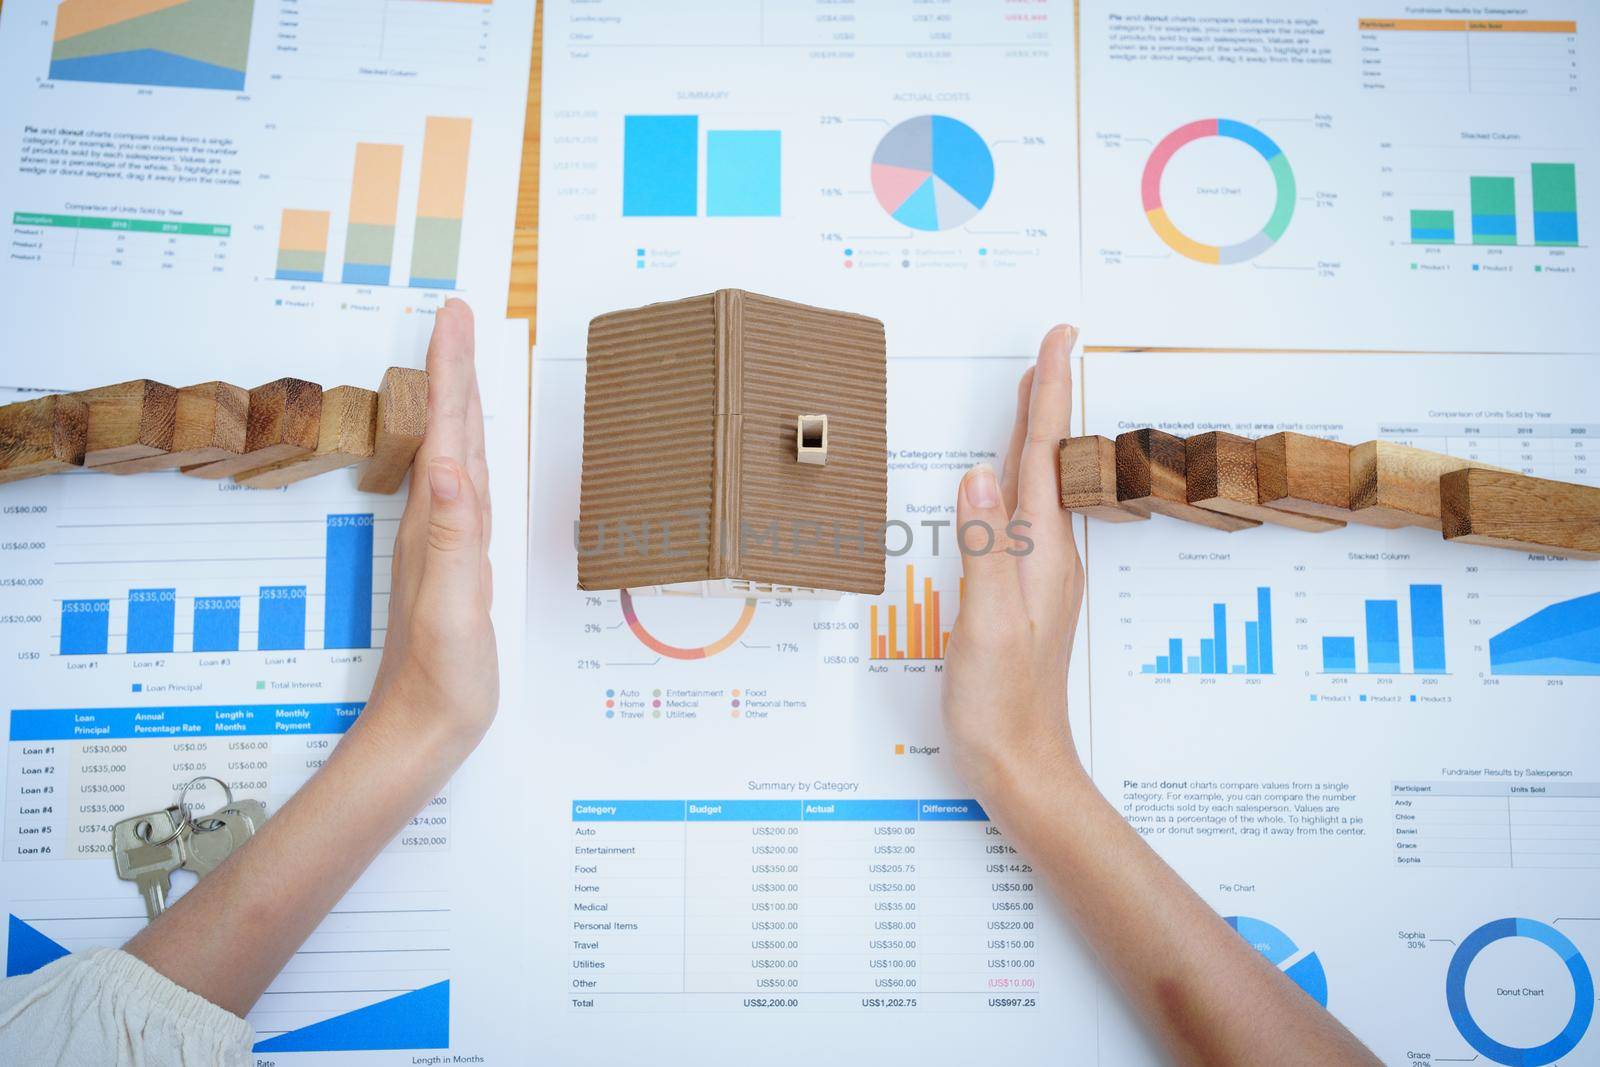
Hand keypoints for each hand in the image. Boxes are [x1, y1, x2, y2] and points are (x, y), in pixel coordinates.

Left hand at [365, 298, 496, 757]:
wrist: (423, 727)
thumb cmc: (441, 673)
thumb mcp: (454, 603)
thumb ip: (455, 535)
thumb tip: (453, 467)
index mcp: (437, 521)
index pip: (445, 430)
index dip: (450, 369)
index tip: (453, 316)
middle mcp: (437, 522)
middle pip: (448, 429)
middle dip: (453, 369)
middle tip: (458, 317)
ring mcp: (447, 542)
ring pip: (457, 455)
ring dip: (461, 405)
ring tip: (465, 365)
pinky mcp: (461, 565)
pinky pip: (469, 492)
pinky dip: (474, 457)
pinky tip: (476, 458)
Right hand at [942, 324, 1083, 797]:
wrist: (1021, 767)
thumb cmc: (1003, 704)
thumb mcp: (987, 624)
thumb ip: (984, 549)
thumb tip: (978, 475)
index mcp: (1040, 553)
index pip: (1043, 455)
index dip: (1046, 392)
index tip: (1057, 338)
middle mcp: (1046, 556)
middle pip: (1046, 460)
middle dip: (1045, 399)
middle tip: (1049, 347)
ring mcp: (1036, 576)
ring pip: (1034, 487)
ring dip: (1032, 434)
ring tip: (1030, 394)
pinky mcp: (1020, 596)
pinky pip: (1017, 517)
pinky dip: (1012, 479)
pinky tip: (1001, 483)